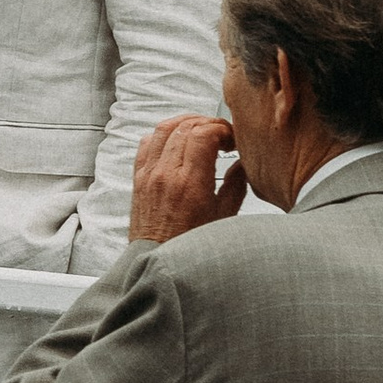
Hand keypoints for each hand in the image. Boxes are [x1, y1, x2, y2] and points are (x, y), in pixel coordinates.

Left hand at [128, 114, 246, 245]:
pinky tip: (176, 142)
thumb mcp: (223, 217)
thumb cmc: (189, 244)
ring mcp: (150, 173)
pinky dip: (163, 135)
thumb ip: (236, 185)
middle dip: (208, 124)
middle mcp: (166, 173)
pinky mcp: (139, 177)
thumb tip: (243, 164)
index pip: (203, 134)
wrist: (157, 259)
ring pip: (164, 129)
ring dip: (186, 123)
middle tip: (222, 135)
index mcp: (190, 182)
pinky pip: (147, 143)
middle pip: (186, 126)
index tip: (232, 139)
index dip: (222, 129)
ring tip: (201, 131)